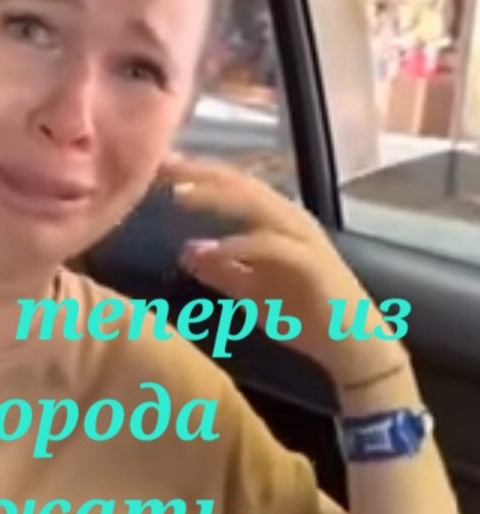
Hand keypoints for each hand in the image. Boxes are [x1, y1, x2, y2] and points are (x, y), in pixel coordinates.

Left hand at [159, 153, 407, 386]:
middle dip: (199, 172)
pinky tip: (213, 250)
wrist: (355, 349)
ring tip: (178, 195)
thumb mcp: (252, 292)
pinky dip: (240, 245)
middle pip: (240, 184)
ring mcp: (304, 238)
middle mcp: (290, 220)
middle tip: (161, 164)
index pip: (231, 186)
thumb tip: (186, 251)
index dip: (196, 174)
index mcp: (275, 221)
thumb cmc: (305, 316)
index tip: (159, 166)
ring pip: (257, 204)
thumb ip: (222, 271)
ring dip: (216, 197)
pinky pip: (272, 246)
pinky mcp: (313, 263)